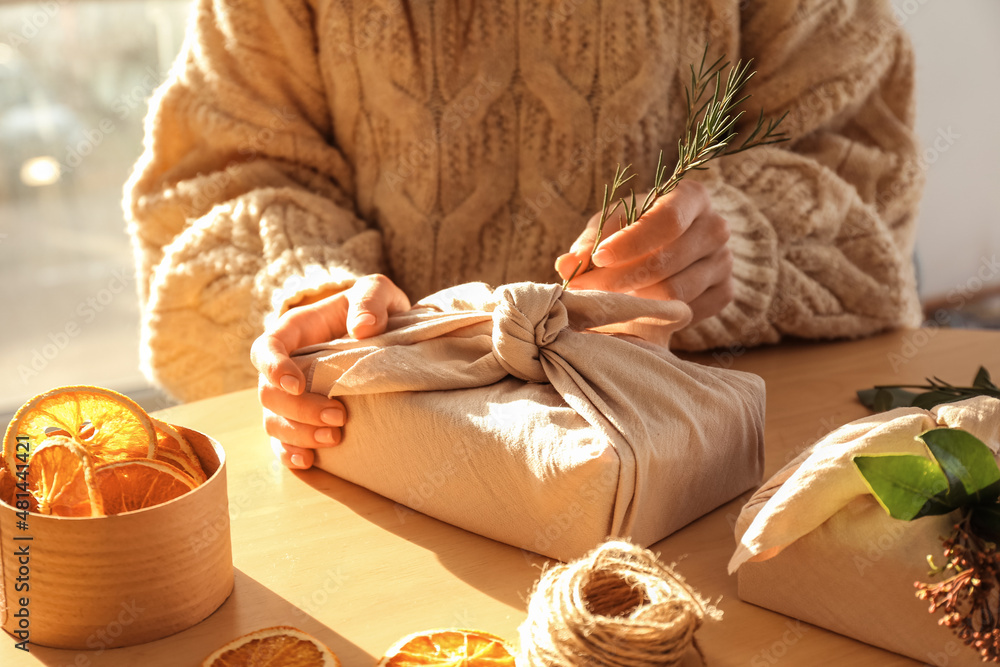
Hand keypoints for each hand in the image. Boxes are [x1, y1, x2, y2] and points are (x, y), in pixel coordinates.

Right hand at [250, 274, 410, 468]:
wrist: (385, 333)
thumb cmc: (372, 309)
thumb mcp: (375, 292)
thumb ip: (369, 300)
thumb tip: (364, 328)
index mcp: (294, 332)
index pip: (266, 349)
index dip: (273, 368)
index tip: (296, 385)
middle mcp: (284, 367)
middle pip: (267, 393)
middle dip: (299, 410)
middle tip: (339, 417)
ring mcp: (289, 396)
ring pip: (273, 421)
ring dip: (298, 434)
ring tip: (335, 438)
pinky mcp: (302, 418)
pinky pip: (283, 441)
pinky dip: (290, 453)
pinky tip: (308, 461)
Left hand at [554, 180, 733, 324]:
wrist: (678, 246)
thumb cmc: (638, 227)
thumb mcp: (613, 223)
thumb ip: (590, 240)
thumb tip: (566, 265)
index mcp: (691, 197)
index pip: (666, 220)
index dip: (630, 243)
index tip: (598, 258)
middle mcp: (715, 227)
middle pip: (667, 261)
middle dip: (618, 279)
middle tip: (584, 289)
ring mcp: (724, 262)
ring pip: (675, 293)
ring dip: (632, 300)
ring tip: (604, 298)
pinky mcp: (725, 293)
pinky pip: (687, 312)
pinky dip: (656, 314)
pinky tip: (636, 306)